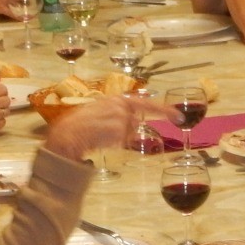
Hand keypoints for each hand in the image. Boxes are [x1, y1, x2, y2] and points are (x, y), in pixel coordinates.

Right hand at [42, 94, 167, 163]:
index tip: (178, 116)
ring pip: (129, 135)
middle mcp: (122, 107)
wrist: (66, 135)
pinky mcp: (119, 133)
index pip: (146, 104)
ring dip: (117, 138)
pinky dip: (113, 144)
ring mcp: (121, 120)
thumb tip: (134, 122)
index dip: (164, 110)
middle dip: (124, 131)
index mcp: (117, 99)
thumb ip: (118, 113)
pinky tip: (99, 140)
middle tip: (109, 134)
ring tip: (98, 135)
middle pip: (135, 123)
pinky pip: (123, 142)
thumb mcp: (99, 111)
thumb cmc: (78, 124)